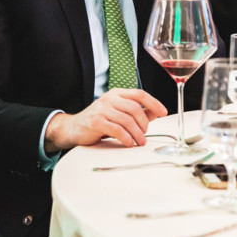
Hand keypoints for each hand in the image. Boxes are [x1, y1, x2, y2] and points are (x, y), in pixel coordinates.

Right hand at [43, 89, 167, 153]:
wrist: (73, 127)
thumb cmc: (97, 121)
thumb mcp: (117, 113)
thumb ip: (135, 112)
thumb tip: (155, 113)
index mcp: (116, 93)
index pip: (139, 94)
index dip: (154, 103)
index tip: (163, 112)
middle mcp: (109, 98)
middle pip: (135, 108)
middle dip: (144, 124)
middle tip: (145, 134)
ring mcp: (102, 109)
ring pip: (128, 120)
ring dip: (137, 134)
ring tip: (139, 142)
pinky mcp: (96, 122)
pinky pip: (117, 130)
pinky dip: (126, 138)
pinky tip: (128, 143)